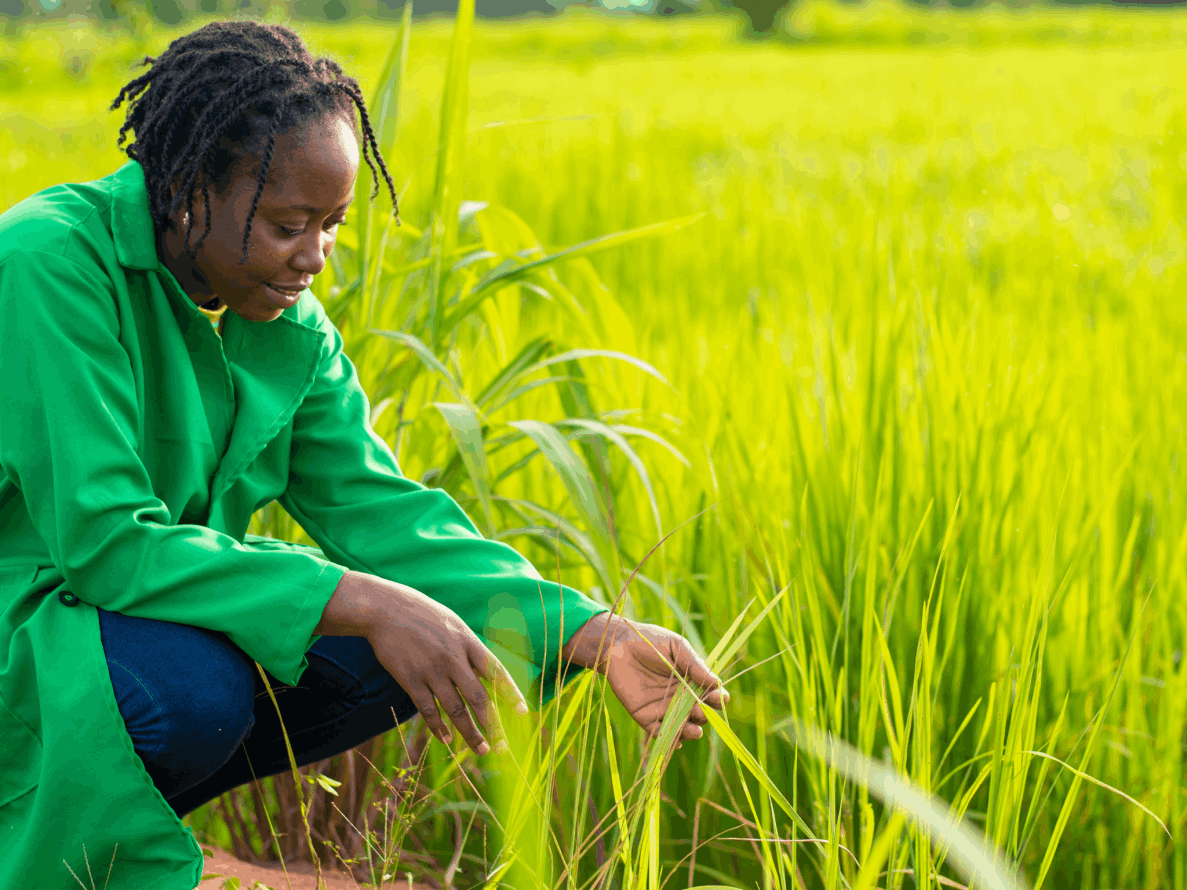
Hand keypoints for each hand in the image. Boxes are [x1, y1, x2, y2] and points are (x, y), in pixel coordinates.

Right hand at [316, 570, 526, 755]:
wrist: (386, 609)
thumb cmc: (423, 615)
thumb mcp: (453, 624)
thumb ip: (469, 649)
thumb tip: (486, 673)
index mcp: (467, 642)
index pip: (496, 672)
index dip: (510, 693)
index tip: (523, 712)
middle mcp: (453, 658)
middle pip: (478, 698)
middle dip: (492, 725)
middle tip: (501, 747)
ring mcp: (432, 671)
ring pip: (456, 710)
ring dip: (469, 733)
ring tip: (480, 749)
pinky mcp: (411, 680)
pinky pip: (428, 710)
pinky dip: (438, 727)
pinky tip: (446, 739)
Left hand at [562, 612, 727, 745]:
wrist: (618, 645)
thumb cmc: (650, 641)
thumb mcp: (676, 647)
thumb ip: (693, 664)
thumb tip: (716, 682)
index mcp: (692, 681)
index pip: (710, 695)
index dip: (717, 699)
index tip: (720, 698)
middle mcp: (681, 698)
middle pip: (699, 714)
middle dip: (704, 716)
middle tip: (700, 710)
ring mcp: (664, 709)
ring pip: (682, 728)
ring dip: (690, 732)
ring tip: (694, 730)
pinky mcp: (645, 717)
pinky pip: (659, 733)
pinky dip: (668, 740)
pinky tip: (676, 741)